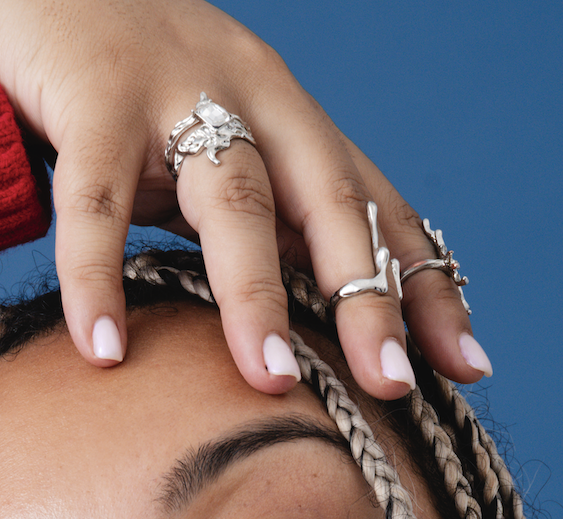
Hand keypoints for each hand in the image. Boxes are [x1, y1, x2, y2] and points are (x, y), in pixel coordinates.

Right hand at [0, 0, 489, 400]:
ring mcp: (177, 94)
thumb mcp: (222, 150)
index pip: (379, 208)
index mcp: (295, 121)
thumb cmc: (136, 90)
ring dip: (255, 294)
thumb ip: (264, 226)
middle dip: (369, 298)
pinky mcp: (94, 100)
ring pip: (234, 201)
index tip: (468, 366)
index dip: (426, 286)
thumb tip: (309, 343)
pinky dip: (96, 278)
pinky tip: (104, 351)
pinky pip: (94, 201)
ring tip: (273, 378)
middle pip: (329, 203)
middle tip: (394, 385)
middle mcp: (256, 99)